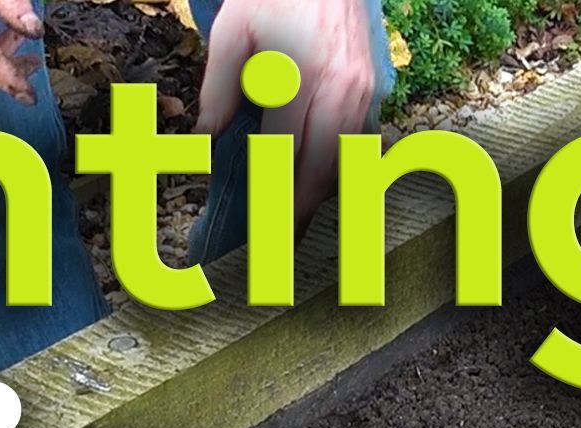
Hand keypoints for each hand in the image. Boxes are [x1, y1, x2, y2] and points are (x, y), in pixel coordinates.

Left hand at [196, 0, 380, 232]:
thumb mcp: (231, 30)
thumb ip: (218, 88)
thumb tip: (208, 138)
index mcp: (299, 75)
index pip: (284, 152)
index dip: (271, 192)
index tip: (257, 224)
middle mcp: (338, 87)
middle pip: (322, 166)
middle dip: (301, 209)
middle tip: (281, 243)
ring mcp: (361, 87)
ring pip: (345, 158)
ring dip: (322, 193)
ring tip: (298, 221)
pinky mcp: (372, 85)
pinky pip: (358, 138)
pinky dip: (340, 166)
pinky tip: (321, 183)